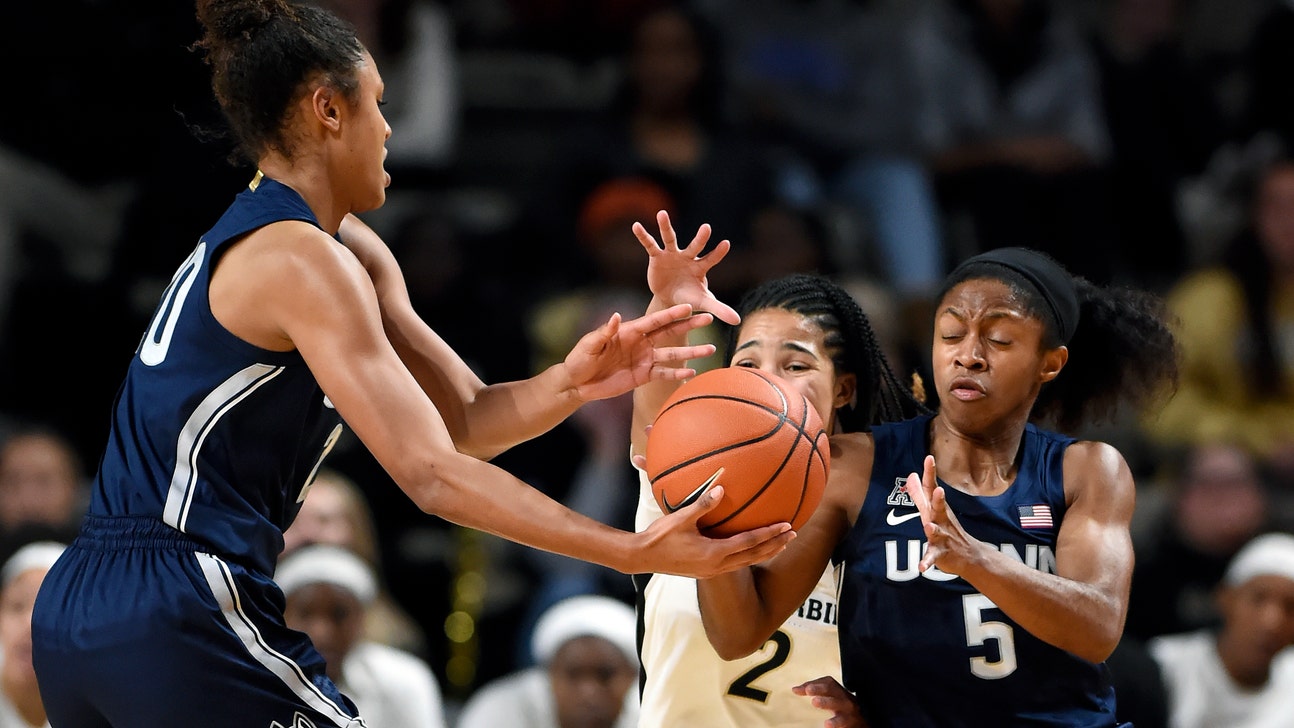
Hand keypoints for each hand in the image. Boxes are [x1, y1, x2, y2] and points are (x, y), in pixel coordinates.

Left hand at [564, 303, 716, 401]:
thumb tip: (616, 316)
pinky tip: (692, 371)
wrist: (578, 383)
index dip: (672, 314)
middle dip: (689, 326)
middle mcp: (641, 343)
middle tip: (708, 319)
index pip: (655, 320)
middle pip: (670, 332)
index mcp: (630, 331)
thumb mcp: (590, 344)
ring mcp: (644, 359)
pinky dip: (678, 373)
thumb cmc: (580, 359)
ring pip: (672, 354)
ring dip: (691, 351)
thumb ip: (605, 332)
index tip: (689, 306)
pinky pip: (664, 374)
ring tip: (710, 349)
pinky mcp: (643, 376)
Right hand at [634, 480, 793, 576]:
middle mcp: (718, 566)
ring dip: (765, 552)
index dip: (770, 534)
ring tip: (781, 543)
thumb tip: (721, 489)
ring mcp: (712, 571)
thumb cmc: (660, 536)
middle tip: (793, 535)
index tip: (787, 526)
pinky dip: (750, 556)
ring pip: (747, 562)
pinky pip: (736, 564)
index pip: (750, 542)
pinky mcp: (706, 572)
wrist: (643, 557)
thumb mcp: (682, 518)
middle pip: (754, 556)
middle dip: (775, 545)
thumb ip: (703, 504)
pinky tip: (753, 549)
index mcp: (715, 553)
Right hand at [635, 210, 739, 324]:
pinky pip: (650, 245)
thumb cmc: (691, 298)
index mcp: (700, 268)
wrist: (670, 299)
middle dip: (700, 238)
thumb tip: (738, 321)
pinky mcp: (657, 257)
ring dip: (665, 226)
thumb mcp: (704, 304)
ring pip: (670, 238)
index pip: (711, 259)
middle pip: (695, 246)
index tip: (726, 244)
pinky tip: (636, 226)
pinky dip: (643, 236)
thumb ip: (720, 309)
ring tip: (662, 213)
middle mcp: (688, 258)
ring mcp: (672, 255)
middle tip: (707, 227)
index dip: (718, 253)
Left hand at [793, 676, 868, 726]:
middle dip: (820, 689)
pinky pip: (844, 722)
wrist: (865, 721)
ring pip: (840, 705)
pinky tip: (827, 724)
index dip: (815, 684)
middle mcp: (845, 699)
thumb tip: (794, 689)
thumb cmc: (843, 707)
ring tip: (815, 702)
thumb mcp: (831, 697)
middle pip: (833, 690)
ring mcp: (850, 711)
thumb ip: (814, 691)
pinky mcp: (852, 723)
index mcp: (839, 691)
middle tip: (809, 690)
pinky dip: (836, 722)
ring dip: (827, 702)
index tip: (801, 689)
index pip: (828, 682)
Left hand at [907, 455, 979, 573]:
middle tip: (939, 490)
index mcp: (937, 508)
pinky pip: (932, 557)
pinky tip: (921, 568)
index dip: (930, 474)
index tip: (929, 458)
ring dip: (933, 529)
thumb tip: (910, 475)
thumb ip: (919, 493)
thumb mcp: (931, 510)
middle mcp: (941, 520)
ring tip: (928, 525)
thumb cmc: (947, 528)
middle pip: (938, 508)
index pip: (932, 488)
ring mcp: (942, 537)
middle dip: (938, 499)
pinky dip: (927, 562)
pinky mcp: (940, 553)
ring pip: (936, 532)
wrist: (968, 555)